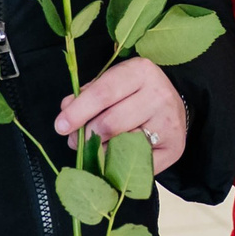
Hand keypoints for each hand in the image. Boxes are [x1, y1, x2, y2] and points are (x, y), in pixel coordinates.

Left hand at [56, 58, 186, 174]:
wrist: (174, 107)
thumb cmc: (134, 94)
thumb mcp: (112, 83)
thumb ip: (87, 95)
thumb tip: (66, 110)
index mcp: (141, 71)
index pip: (103, 93)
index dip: (78, 111)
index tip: (60, 126)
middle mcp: (159, 94)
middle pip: (110, 123)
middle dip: (87, 136)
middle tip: (76, 141)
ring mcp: (168, 122)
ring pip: (122, 145)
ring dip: (102, 150)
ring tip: (97, 146)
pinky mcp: (174, 147)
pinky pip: (136, 163)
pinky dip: (120, 164)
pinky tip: (116, 156)